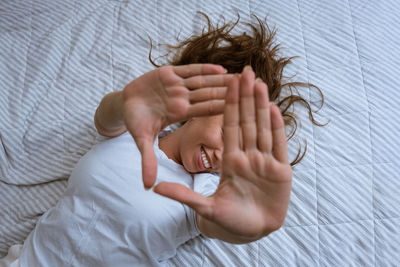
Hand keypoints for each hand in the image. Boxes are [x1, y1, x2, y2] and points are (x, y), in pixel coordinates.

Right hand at [122, 64, 231, 188]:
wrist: (124, 104)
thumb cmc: (135, 122)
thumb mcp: (140, 140)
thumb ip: (147, 160)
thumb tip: (147, 187)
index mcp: (179, 113)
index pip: (205, 110)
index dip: (224, 107)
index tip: (243, 108)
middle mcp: (182, 99)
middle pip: (210, 94)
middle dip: (230, 91)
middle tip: (252, 89)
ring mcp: (177, 85)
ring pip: (203, 81)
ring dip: (222, 78)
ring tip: (242, 77)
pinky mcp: (169, 72)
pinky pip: (189, 70)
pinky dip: (204, 68)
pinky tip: (221, 68)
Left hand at [154, 67, 291, 242]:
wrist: (253, 234)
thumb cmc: (230, 222)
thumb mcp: (205, 209)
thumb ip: (183, 195)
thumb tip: (154, 187)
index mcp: (230, 162)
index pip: (228, 128)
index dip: (227, 106)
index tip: (225, 85)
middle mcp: (247, 157)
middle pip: (246, 122)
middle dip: (246, 97)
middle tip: (245, 72)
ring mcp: (265, 163)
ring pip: (263, 128)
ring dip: (262, 106)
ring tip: (260, 83)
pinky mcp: (282, 171)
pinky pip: (278, 145)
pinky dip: (277, 128)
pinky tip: (274, 108)